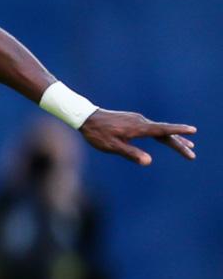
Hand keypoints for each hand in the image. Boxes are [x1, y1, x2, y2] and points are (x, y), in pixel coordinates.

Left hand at [79, 109, 195, 165]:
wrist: (86, 117)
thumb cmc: (98, 134)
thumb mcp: (112, 146)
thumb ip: (131, 154)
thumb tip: (148, 161)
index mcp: (138, 128)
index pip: (163, 130)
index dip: (178, 131)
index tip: (193, 130)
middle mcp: (141, 122)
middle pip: (165, 133)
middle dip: (179, 144)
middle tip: (192, 155)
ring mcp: (138, 120)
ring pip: (160, 131)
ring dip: (174, 139)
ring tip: (189, 146)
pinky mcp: (133, 121)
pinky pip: (153, 129)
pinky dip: (163, 134)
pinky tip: (165, 138)